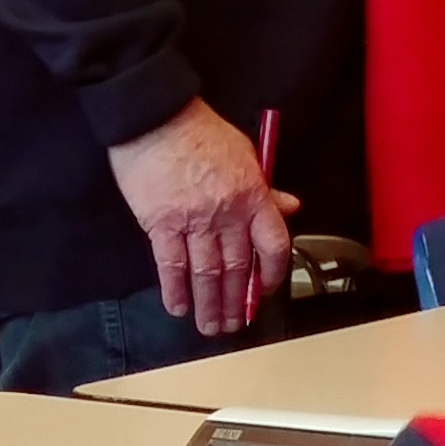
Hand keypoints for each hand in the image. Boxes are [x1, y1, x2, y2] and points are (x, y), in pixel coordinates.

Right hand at [108, 103, 296, 335]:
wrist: (155, 118)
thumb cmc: (199, 130)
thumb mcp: (245, 153)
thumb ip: (266, 186)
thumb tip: (289, 207)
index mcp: (252, 195)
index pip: (273, 244)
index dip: (272, 273)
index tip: (267, 290)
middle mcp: (227, 213)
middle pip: (238, 267)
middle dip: (238, 301)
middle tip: (235, 324)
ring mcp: (194, 221)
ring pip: (207, 273)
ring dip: (210, 304)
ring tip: (210, 327)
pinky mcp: (162, 223)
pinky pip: (171, 264)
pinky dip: (176, 289)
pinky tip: (179, 306)